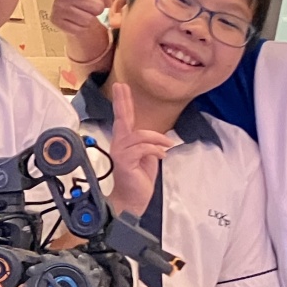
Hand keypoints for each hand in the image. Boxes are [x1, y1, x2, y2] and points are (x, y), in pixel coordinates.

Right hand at [50, 0, 115, 65]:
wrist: (73, 13)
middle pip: (97, 5)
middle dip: (98, 7)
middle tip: (91, 5)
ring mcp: (58, 7)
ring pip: (89, 17)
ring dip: (90, 17)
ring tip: (84, 12)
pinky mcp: (57, 22)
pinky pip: (80, 27)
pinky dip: (82, 26)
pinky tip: (77, 20)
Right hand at [106, 80, 173, 216]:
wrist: (132, 200)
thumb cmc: (138, 180)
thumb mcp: (147, 157)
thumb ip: (147, 144)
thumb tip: (155, 137)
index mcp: (124, 142)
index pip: (123, 118)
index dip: (123, 102)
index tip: (121, 87)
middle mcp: (119, 144)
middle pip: (121, 119)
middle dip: (122, 102)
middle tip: (121, 86)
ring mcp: (120, 153)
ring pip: (139, 135)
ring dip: (157, 139)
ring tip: (166, 146)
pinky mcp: (124, 162)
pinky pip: (142, 148)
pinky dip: (156, 150)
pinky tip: (162, 156)